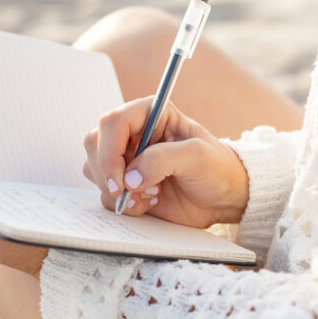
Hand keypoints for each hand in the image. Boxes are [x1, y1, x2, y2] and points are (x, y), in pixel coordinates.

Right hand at [83, 98, 248, 227]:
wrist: (223, 197)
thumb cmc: (217, 168)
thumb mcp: (198, 157)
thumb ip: (163, 160)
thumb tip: (130, 177)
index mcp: (150, 114)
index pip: (113, 122)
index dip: (109, 151)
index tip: (120, 181)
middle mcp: (133, 134)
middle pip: (95, 145)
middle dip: (109, 174)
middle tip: (133, 193)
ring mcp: (127, 160)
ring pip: (94, 170)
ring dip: (117, 190)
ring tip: (151, 195)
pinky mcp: (126, 184)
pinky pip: (105, 193)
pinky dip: (123, 204)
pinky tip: (149, 202)